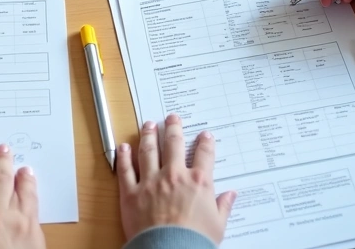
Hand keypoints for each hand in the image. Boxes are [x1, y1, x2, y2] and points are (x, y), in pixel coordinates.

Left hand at [117, 114, 235, 244]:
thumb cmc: (195, 241)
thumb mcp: (218, 225)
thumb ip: (223, 206)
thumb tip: (231, 195)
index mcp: (198, 182)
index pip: (204, 154)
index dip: (205, 142)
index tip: (205, 135)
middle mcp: (174, 176)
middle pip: (174, 144)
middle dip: (173, 128)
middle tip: (172, 118)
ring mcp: (151, 182)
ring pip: (148, 151)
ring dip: (148, 135)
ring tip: (148, 125)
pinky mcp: (132, 193)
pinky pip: (125, 170)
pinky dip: (124, 157)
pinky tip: (123, 147)